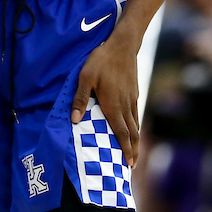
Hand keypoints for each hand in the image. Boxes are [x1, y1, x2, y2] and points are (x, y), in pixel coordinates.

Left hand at [70, 36, 140, 166]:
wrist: (122, 46)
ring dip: (135, 140)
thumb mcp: (85, 77)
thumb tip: (75, 120)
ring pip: (135, 124)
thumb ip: (80, 98)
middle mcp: (125, 105)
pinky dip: (136, 126)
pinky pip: (136, 114)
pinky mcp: (134, 92)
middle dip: (133, 150)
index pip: (122, 133)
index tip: (128, 164)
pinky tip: (133, 128)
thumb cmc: (101, 61)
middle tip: (132, 166)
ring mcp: (131, 99)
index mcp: (113, 105)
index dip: (125, 149)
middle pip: (132, 133)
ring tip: (133, 152)